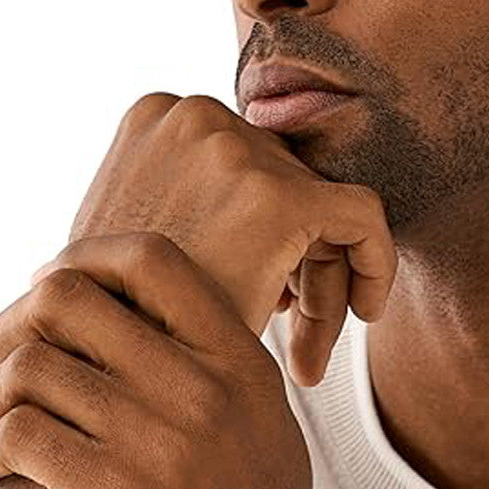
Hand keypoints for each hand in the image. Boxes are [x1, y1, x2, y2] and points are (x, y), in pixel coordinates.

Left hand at [0, 230, 341, 488]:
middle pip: (68, 299)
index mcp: (242, 369)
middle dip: (9, 328)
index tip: (46, 298)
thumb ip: (224, 377)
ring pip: (28, 367)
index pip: (151, 260)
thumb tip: (157, 326)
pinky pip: (16, 434)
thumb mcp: (268, 441)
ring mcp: (158, 442)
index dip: (82, 261)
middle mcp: (202, 392)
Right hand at [56, 92, 397, 385]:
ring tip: (310, 360)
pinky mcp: (282, 197)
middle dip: (300, 270)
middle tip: (298, 345)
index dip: (268, 242)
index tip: (269, 305)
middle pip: (290, 187)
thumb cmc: (117, 326)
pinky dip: (376, 263)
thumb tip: (217, 216)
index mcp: (155, 117)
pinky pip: (363, 218)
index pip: (250, 168)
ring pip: (324, 212)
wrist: (112, 375)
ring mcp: (235, 150)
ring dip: (324, 289)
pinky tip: (367, 314)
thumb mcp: (130, 250)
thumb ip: (173, 212)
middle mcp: (193, 114)